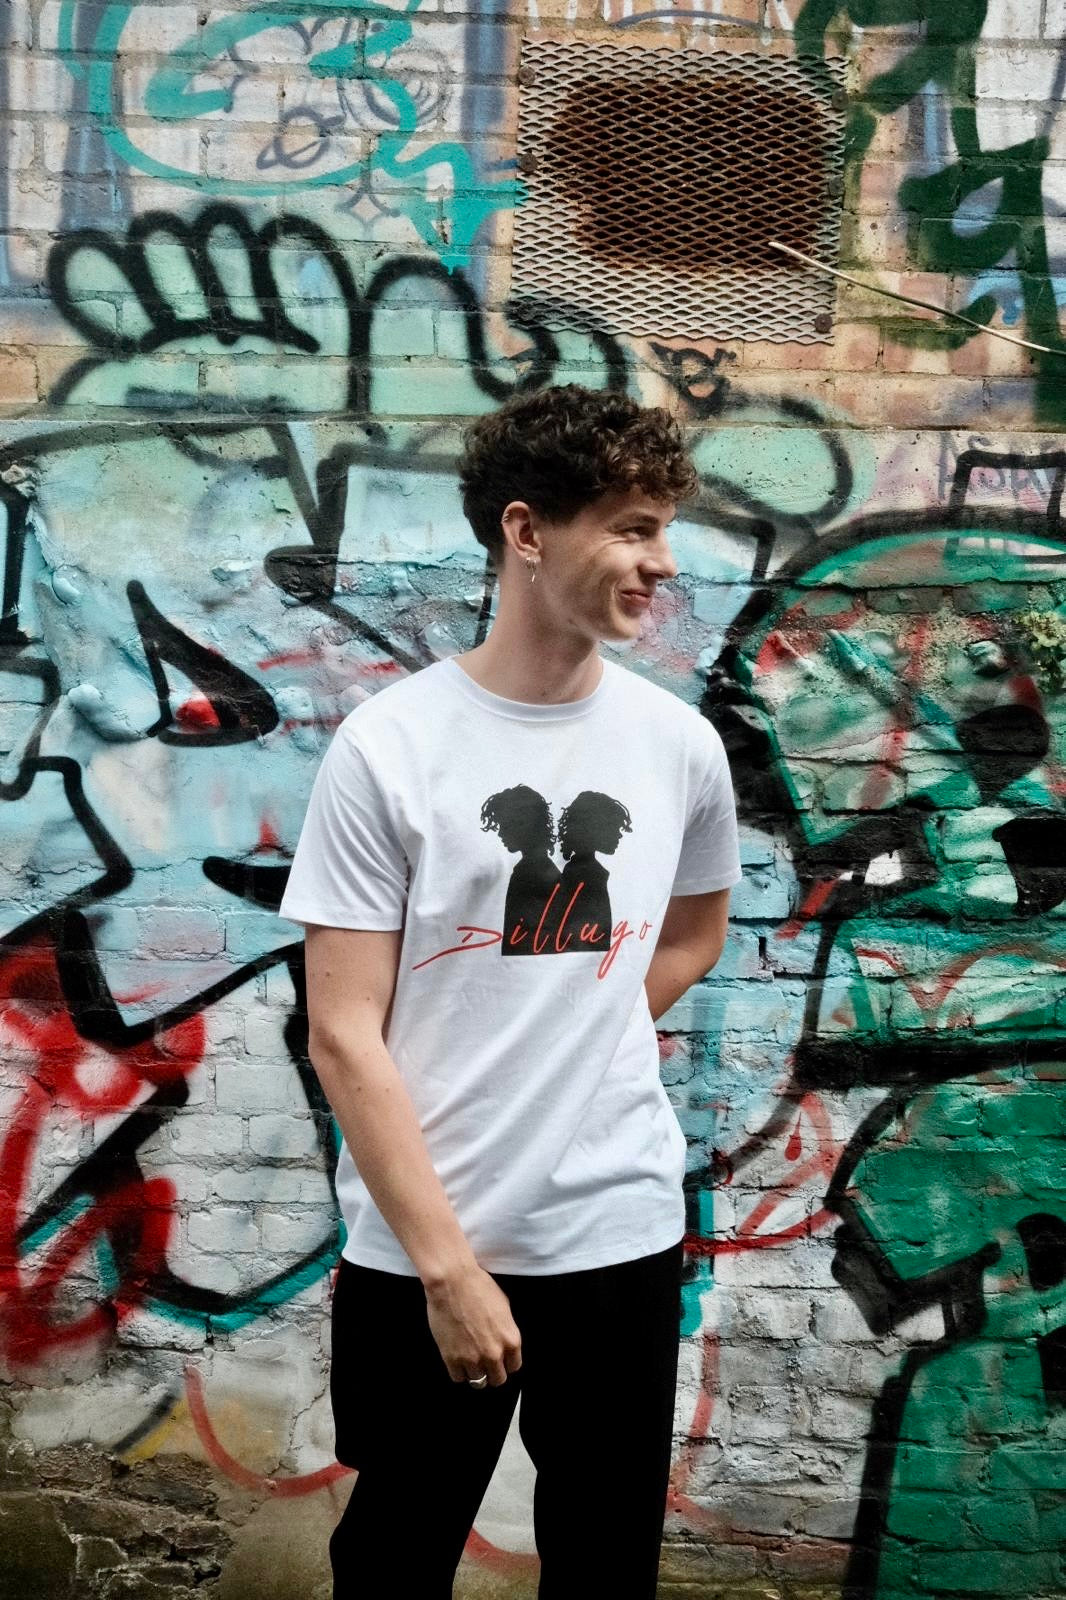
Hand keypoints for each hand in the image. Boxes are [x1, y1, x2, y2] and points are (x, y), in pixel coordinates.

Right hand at [424, 1265, 522, 1386]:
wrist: (452, 1281)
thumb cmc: (478, 1286)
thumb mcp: (504, 1306)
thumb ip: (506, 1329)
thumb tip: (502, 1339)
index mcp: (511, 1340)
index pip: (514, 1366)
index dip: (506, 1363)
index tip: (499, 1359)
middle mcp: (494, 1354)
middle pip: (498, 1379)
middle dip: (492, 1371)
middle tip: (484, 1362)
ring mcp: (472, 1359)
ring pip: (478, 1382)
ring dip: (474, 1372)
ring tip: (468, 1359)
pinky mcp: (452, 1359)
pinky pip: (458, 1377)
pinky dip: (458, 1371)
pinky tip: (456, 1359)